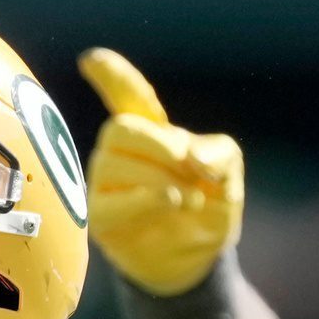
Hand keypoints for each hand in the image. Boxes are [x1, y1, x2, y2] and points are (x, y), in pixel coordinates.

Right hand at [76, 49, 243, 296]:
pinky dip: (144, 201)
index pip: (125, 96)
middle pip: (119, 130)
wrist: (200, 258)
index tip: (89, 60)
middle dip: (158, 145)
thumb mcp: (228, 171)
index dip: (110, 76)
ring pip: (114, 164)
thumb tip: (188, 155)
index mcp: (150, 130)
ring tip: (187, 198)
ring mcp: (105, 185)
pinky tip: (167, 204)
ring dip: (159, 178)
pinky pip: (108, 203)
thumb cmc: (209, 205)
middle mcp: (120, 153)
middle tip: (188, 167)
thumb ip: (216, 152)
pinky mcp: (100, 218)